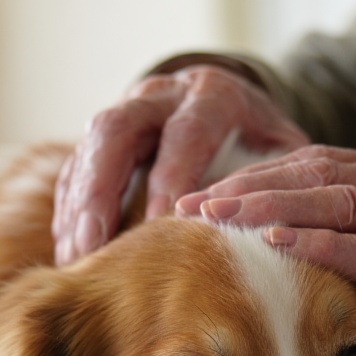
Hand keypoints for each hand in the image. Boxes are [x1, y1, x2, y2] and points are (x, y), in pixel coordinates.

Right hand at [52, 65, 307, 265]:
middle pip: (117, 130)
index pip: (186, 133)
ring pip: (88, 150)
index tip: (159, 226)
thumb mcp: (285, 150)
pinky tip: (70, 252)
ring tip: (74, 260)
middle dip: (101, 190)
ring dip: (78, 208)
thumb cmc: (263, 138)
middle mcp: (161, 97)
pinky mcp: (103, 139)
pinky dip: (70, 212)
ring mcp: (126, 113)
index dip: (171, 178)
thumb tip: (270, 228)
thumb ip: (277, 180)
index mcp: (211, 95)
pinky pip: (75, 170)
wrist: (232, 104)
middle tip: (93, 245)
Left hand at [176, 146, 355, 355]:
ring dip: (265, 205)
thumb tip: (308, 240)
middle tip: (191, 201)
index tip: (210, 193)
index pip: (320, 162)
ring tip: (213, 218)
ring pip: (331, 196)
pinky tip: (272, 241)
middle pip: (315, 170)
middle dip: (247, 185)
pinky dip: (314, 239)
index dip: (260, 175)